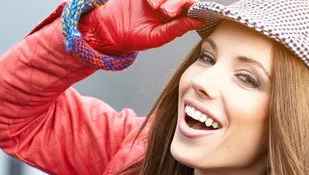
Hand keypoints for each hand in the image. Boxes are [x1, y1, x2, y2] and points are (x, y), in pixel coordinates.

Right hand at [79, 0, 203, 54]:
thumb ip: (177, 29)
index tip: (190, 9)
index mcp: (175, 16)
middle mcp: (168, 3)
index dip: (192, 6)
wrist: (110, 29)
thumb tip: (197, 22)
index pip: (190, 6)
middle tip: (165, 11)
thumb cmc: (135, 37)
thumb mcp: (158, 37)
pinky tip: (146, 0)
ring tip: (152, 6)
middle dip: (177, 1)